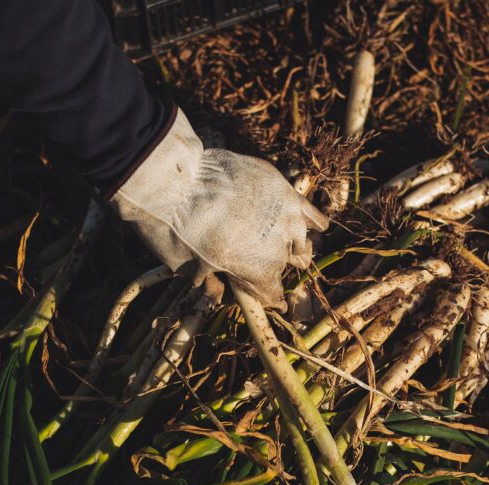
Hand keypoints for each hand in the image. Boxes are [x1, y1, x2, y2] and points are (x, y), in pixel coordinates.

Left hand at [110, 108, 328, 308]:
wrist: (175, 181)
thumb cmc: (176, 232)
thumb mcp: (188, 270)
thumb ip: (211, 283)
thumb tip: (220, 292)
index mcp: (259, 272)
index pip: (273, 294)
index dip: (268, 298)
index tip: (269, 300)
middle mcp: (279, 248)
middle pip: (288, 266)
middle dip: (276, 268)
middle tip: (262, 263)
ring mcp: (285, 216)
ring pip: (303, 241)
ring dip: (295, 247)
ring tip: (286, 244)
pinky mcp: (284, 189)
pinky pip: (310, 212)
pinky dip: (312, 222)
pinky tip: (313, 226)